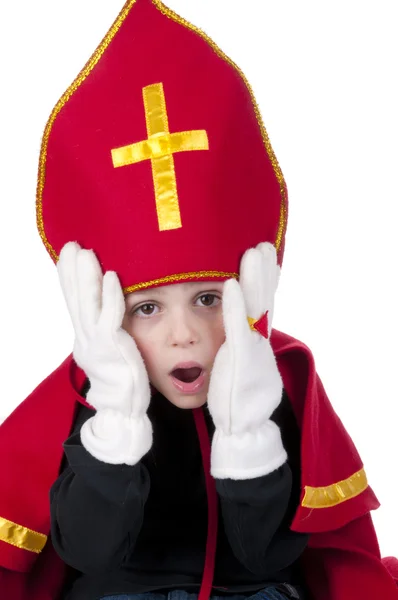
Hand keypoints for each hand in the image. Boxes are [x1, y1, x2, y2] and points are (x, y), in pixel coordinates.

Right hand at [57, 242, 151, 464]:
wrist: (122, 410)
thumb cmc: (122, 380)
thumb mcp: (107, 351)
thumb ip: (104, 330)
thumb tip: (106, 311)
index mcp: (84, 337)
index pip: (75, 301)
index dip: (70, 277)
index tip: (69, 253)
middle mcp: (85, 338)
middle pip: (76, 299)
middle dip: (73, 270)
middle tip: (72, 245)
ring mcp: (96, 343)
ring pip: (88, 304)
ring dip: (86, 277)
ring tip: (86, 253)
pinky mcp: (112, 348)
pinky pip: (110, 317)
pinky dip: (109, 296)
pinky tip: (110, 276)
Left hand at [207, 242, 286, 479]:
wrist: (242, 426)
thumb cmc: (233, 395)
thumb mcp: (239, 364)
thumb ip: (238, 342)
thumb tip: (235, 326)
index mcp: (255, 339)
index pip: (260, 303)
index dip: (264, 279)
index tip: (263, 255)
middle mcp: (258, 340)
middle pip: (263, 298)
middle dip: (264, 271)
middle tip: (263, 245)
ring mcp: (252, 349)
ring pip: (256, 306)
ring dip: (255, 278)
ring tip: (253, 251)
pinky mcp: (240, 360)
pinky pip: (238, 327)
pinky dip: (236, 305)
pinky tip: (232, 284)